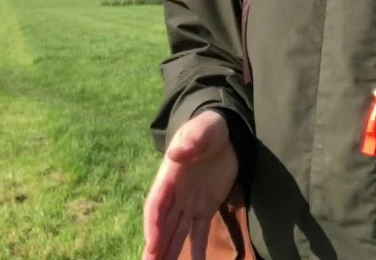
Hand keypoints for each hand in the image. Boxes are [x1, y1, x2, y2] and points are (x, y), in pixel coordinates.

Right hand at [142, 109, 239, 259]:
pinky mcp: (205, 209)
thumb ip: (192, 141)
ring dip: (169, 254)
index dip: (152, 226)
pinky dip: (197, 252)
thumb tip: (176, 152)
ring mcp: (188, 204)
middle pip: (162, 227)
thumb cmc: (209, 128)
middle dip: (155, 248)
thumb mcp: (203, 130)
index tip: (151, 245)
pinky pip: (199, 234)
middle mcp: (175, 195)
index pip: (156, 206)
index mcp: (169, 177)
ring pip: (176, 235)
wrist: (224, 133)